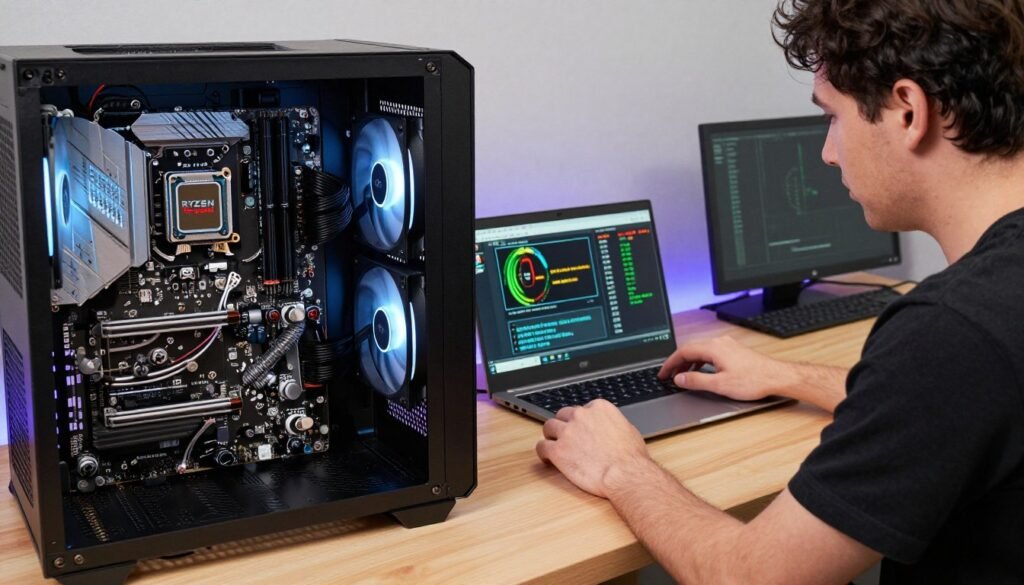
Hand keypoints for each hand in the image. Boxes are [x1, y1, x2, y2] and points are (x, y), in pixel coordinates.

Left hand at [535, 399, 653, 497]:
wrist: (625, 474)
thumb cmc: (631, 457)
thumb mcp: (628, 430)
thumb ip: (612, 424)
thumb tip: (609, 428)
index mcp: (599, 407)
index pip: (582, 408)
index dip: (580, 420)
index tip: (581, 429)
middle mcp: (581, 415)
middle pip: (563, 415)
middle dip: (564, 425)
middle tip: (566, 437)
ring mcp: (567, 432)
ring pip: (549, 427)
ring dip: (551, 436)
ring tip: (554, 445)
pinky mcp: (557, 450)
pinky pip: (542, 447)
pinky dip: (543, 452)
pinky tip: (547, 458)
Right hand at [658, 336, 792, 401]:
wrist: (776, 377)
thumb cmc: (753, 380)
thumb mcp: (720, 384)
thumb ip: (696, 381)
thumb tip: (679, 379)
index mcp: (714, 348)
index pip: (684, 351)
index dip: (670, 363)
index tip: (663, 373)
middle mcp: (719, 342)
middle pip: (691, 349)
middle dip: (678, 363)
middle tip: (669, 376)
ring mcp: (727, 345)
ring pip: (701, 351)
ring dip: (689, 363)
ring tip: (682, 376)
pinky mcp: (733, 350)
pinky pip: (710, 352)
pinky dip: (700, 362)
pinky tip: (701, 372)